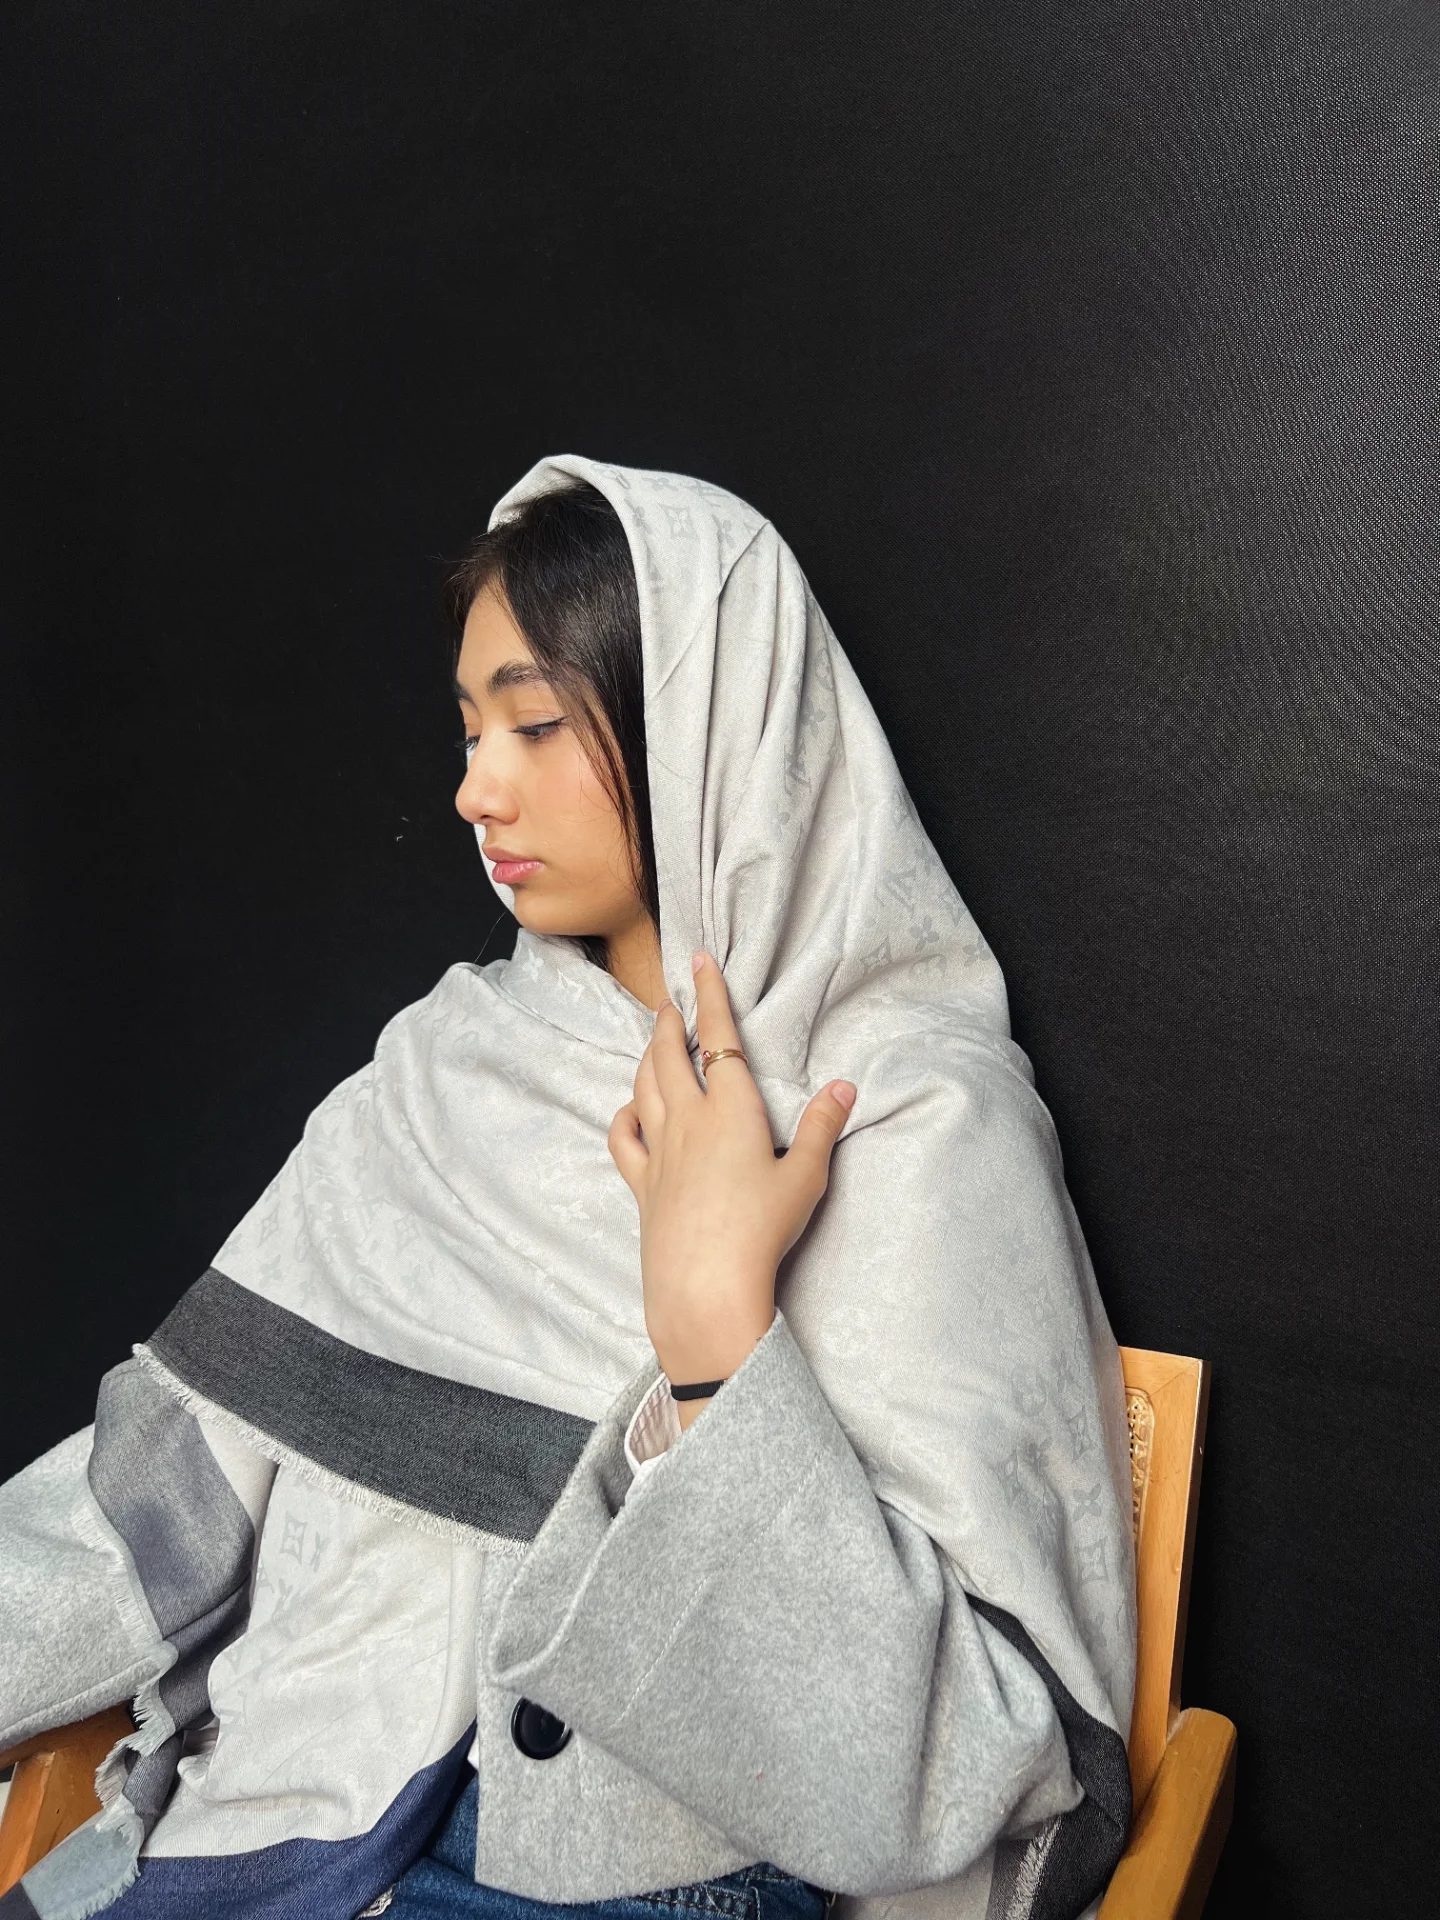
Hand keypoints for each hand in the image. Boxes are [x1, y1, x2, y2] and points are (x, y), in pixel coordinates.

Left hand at [608, 950, 855, 1425]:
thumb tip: (845, 1084)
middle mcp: (688, 1119)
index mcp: (731, 1108)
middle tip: (670, 1000)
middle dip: (668, 1021)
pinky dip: (625, 1113)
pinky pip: (624, 1136)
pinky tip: (631, 1109)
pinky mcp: (642, 1183)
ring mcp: (658, 1150)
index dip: (709, 995)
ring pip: (644, 1086)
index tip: (698, 962)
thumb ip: (822, 1126)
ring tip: (653, 1042)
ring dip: (647, 1057)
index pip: (718, 1037)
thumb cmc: (762, 1231)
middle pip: (668, 1054)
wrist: (705, 1286)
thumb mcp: (805, 1176)